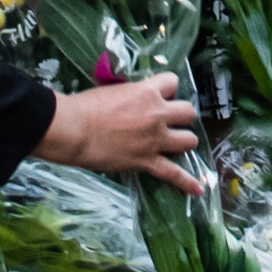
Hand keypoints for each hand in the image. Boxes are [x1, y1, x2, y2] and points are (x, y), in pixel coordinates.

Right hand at [35, 72, 202, 193]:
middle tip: (167, 121)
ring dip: (183, 141)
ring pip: (189, 140)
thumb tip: (134, 101)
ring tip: (174, 143)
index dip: (168, 89)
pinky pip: (173, 173)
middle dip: (180, 116)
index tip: (160, 96)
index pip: (173, 82)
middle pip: (188, 112)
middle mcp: (157, 114)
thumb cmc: (85, 107)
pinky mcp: (147, 161)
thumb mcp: (114, 91)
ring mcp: (155, 139)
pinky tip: (197, 189)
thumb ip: (132, 95)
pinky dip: (186, 182)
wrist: (74, 129)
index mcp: (147, 92)